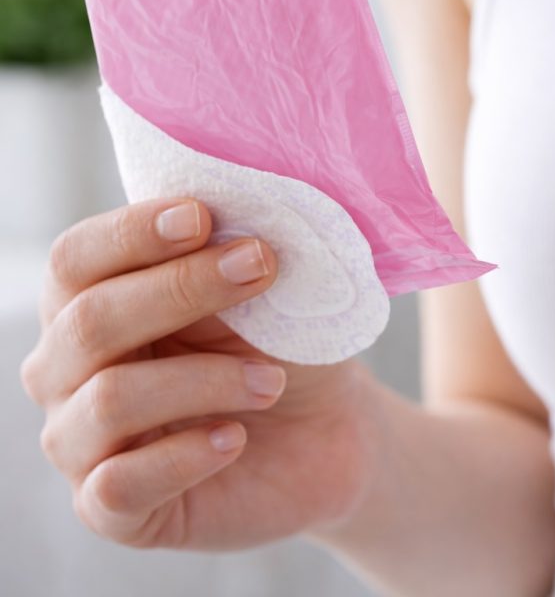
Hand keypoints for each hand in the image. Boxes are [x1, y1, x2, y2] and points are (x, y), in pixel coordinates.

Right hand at [21, 199, 374, 549]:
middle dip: (181, 288)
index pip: (75, 258)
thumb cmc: (285, 346)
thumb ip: (234, 249)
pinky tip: (234, 438)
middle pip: (89, 321)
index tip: (203, 217)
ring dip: (206, 379)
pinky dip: (187, 454)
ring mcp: (80, 443)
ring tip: (271, 381)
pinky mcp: (112, 509)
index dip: (132, 233)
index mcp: (90, 302)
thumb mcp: (266, 292)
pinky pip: (120, 482)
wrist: (330, 432)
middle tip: (263, 268)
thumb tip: (230, 203)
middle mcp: (66, 371)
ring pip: (110, 399)